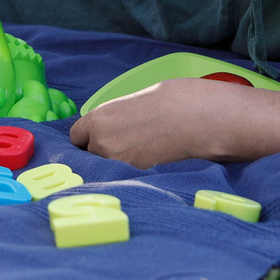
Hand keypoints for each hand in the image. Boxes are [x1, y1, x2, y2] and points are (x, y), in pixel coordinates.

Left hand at [68, 79, 239, 166]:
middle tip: (127, 145)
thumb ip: (115, 118)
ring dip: (119, 164)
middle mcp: (102, 143)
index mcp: (99, 118)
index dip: (89, 138)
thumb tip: (111, 129)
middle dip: (103, 152)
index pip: (77, 137)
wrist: (201, 117)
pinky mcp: (138, 177)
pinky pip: (126, 177)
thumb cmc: (174, 101)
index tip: (100, 139)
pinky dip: (134, 172)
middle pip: (90, 155)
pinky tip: (151, 160)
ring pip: (108, 168)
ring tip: (143, 152)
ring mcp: (119, 164)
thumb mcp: (135, 102)